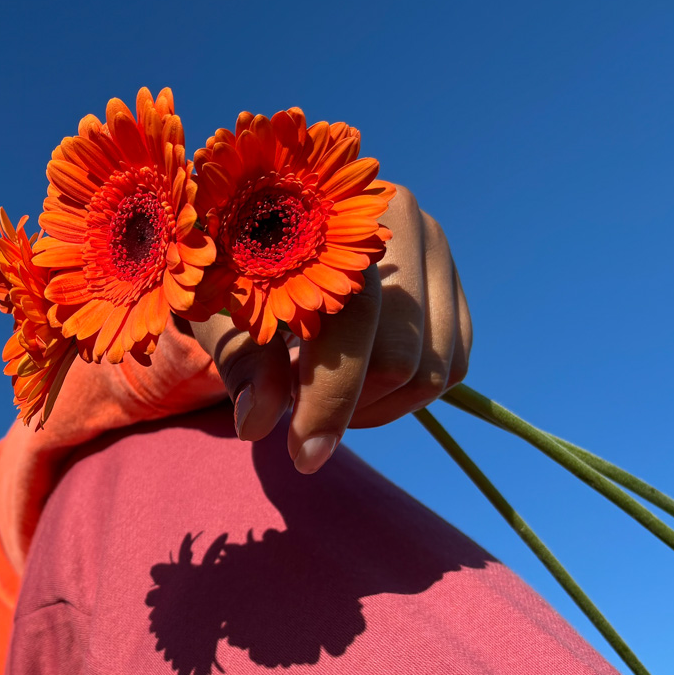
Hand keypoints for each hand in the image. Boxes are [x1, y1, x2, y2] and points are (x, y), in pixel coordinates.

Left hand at [185, 184, 472, 472]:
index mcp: (334, 219)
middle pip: (400, 356)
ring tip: (325, 393)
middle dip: (348, 406)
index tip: (303, 455)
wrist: (264, 239)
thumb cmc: (230, 280)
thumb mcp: (220, 318)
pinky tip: (359, 383)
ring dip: (377, 406)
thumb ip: (243, 363)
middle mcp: (400, 222)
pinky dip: (407, 395)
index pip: (353, 323)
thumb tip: (258, 422)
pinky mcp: (451, 285)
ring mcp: (436, 251)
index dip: (328, 398)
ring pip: (433, 371)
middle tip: (301, 415)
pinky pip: (453, 368)